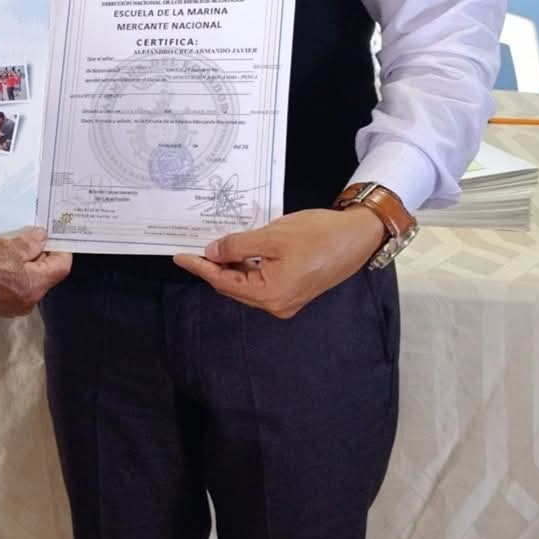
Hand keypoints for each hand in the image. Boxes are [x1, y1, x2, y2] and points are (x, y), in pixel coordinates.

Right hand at [0, 226, 71, 316]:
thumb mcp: (8, 247)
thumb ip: (30, 242)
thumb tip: (42, 238)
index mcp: (35, 285)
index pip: (61, 266)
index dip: (60, 248)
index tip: (54, 236)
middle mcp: (28, 300)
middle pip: (45, 274)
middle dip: (40, 255)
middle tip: (29, 238)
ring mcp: (14, 306)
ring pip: (29, 280)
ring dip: (24, 264)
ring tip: (10, 248)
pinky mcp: (0, 306)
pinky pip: (14, 287)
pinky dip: (12, 274)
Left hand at [173, 206, 383, 319]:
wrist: (358, 236)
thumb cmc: (318, 234)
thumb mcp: (272, 235)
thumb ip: (238, 245)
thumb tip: (212, 253)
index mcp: (269, 294)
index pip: (223, 281)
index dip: (200, 268)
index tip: (180, 257)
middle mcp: (276, 304)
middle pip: (233, 287)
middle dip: (212, 269)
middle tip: (193, 249)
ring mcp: (287, 300)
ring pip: (246, 285)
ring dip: (230, 268)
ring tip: (213, 248)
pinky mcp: (294, 291)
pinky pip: (261, 283)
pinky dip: (247, 268)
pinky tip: (238, 253)